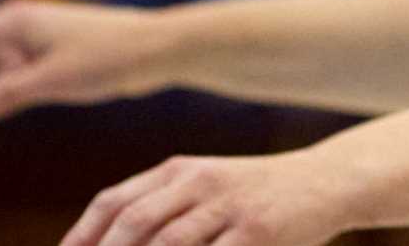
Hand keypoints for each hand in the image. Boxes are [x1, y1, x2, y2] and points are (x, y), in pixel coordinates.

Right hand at [0, 0, 177, 121]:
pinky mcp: (50, 58)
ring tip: (21, 97)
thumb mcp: (47, 81)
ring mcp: (34, 41)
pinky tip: (14, 106)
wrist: (159, 49)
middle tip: (13, 96)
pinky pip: (13, 77)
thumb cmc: (107, 57)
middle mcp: (19, 26)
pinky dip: (8, 93)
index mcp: (12, 21)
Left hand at [59, 149, 351, 245]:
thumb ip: (162, 207)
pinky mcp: (258, 229)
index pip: (114, 202)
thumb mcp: (208, 185)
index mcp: (181, 170)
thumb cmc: (256, 191)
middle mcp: (201, 182)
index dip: (81, 236)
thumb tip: (106, 240)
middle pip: (134, 223)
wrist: (327, 181)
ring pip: (169, 243)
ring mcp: (230, 205)